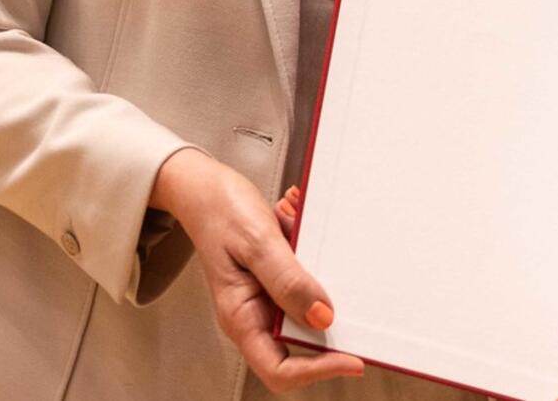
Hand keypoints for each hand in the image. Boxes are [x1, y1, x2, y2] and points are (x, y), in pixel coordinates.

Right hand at [149, 148, 364, 391]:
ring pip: (310, 307)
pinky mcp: (280, 280)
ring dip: (320, 273)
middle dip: (328, 312)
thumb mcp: (256, 242)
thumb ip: (288, 280)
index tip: (352, 358)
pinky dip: (312, 253)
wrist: (205, 187)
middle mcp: (255, 315)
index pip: (280, 369)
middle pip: (303, 344)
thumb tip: (321, 316)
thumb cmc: (219, 212)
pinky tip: (296, 222)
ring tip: (300, 229)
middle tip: (346, 283)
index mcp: (241, 318)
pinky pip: (308, 279)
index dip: (318, 370)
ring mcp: (269, 299)